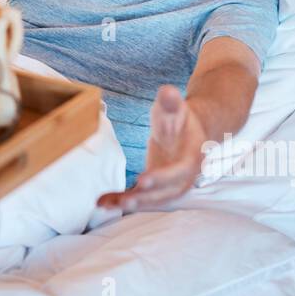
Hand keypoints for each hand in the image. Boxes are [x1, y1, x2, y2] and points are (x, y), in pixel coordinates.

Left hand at [98, 84, 205, 212]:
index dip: (162, 177)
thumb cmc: (180, 117)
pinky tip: (103, 201)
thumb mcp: (175, 107)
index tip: (143, 181)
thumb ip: (172, 102)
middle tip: (123, 201)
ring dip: (128, 204)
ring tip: (104, 204)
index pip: (178, 171)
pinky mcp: (156, 187)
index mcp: (191, 158)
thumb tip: (168, 91)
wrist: (190, 131)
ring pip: (151, 200)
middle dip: (143, 199)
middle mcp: (183, 178)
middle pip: (164, 193)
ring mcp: (170, 185)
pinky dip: (122, 200)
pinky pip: (140, 196)